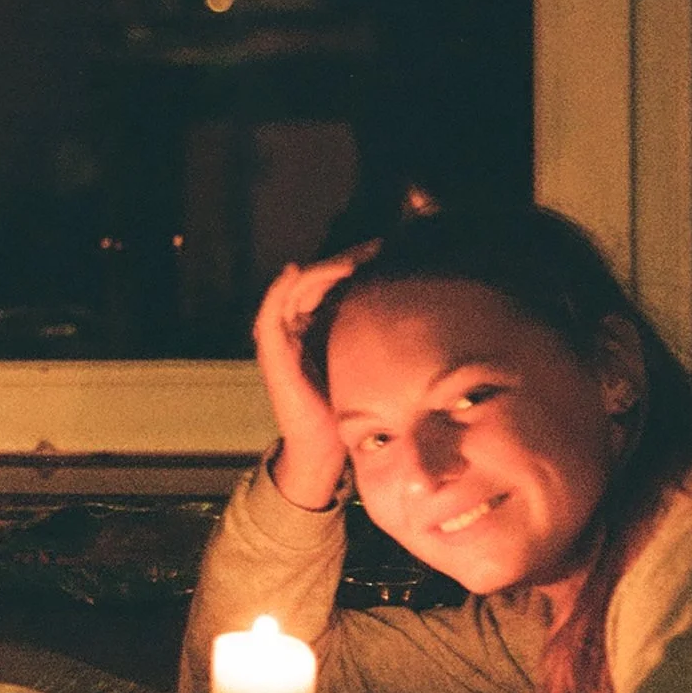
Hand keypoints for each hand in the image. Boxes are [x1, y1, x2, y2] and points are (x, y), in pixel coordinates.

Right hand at [252, 245, 376, 509]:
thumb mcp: (368, 362)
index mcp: (320, 325)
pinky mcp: (272, 349)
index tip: (389, 250)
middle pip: (318, 278)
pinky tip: (298, 271)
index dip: (357, 262)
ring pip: (297, 287)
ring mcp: (282, 336)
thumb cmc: (348, 409)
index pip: (335, 281)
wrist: (324, 446)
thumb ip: (377, 337)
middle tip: (376, 246)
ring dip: (322, 268)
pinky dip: (281, 288)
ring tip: (350, 259)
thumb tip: (419, 312)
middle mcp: (298, 325)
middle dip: (345, 258)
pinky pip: (271, 311)